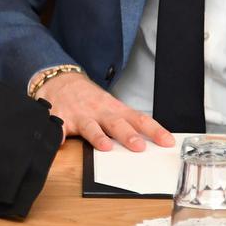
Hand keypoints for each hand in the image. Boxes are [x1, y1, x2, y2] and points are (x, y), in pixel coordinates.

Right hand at [36, 72, 173, 152]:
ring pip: (90, 126)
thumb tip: (147, 142)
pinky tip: (60, 141)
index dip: (153, 130)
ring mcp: (79, 114)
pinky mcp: (60, 117)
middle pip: (116, 123)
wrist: (58, 78)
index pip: (138, 119)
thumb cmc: (87, 97)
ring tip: (105, 146)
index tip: (167, 141)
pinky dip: (58, 134)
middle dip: (127, 135)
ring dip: (98, 136)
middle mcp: (98, 111)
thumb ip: (124, 123)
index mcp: (113, 109)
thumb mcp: (108, 105)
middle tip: (138, 146)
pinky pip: (58, 127)